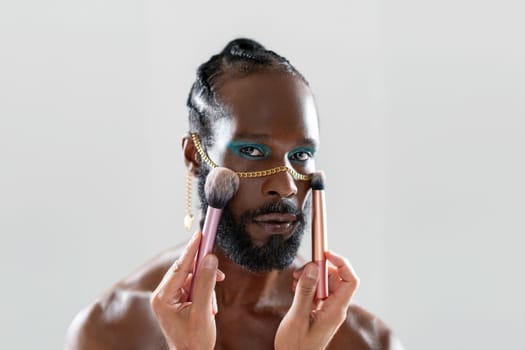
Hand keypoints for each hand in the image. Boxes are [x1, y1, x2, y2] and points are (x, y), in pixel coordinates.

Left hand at [150, 232, 224, 349]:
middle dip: (204, 274)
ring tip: (212, 305)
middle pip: (186, 271)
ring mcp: (168, 298)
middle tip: (218, 273)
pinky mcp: (176, 301)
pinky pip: (192, 287)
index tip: (201, 234)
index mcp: (163, 297)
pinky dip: (205, 292)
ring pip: (192, 279)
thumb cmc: (194, 340)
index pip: (180, 267)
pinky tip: (210, 306)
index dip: (192, 250)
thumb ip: (206, 283)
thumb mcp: (203, 311)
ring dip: (206, 287)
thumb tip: (210, 259)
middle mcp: (162, 295)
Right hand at [274, 251, 358, 349]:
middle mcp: (335, 309)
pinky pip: (318, 293)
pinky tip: (296, 289)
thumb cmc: (296, 346)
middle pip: (336, 279)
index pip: (350, 280)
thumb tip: (313, 268)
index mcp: (335, 310)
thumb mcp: (298, 317)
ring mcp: (328, 310)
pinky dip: (308, 287)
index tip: (325, 254)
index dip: (341, 263)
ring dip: (311, 278)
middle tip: (300, 272)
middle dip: (319, 270)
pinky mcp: (320, 312)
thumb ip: (306, 291)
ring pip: (325, 284)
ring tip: (295, 281)